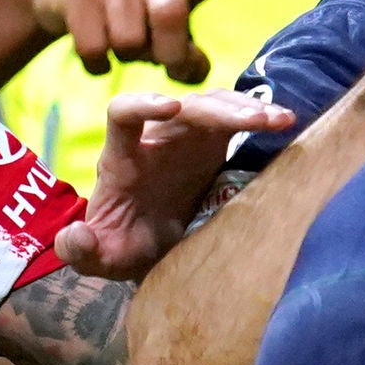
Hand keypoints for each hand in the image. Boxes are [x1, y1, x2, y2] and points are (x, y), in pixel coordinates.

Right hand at [19, 0, 290, 82]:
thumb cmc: (126, 16)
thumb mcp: (161, 31)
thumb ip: (185, 53)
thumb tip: (191, 69)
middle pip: (173, 17)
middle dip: (166, 53)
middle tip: (156, 61)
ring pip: (129, 39)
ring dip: (126, 58)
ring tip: (120, 47)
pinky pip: (94, 46)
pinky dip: (97, 65)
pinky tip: (95, 57)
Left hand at [60, 89, 292, 278]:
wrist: (151, 247)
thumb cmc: (124, 248)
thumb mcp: (100, 259)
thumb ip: (81, 251)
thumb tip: (77, 235)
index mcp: (123, 159)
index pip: (122, 115)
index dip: (144, 105)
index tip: (171, 108)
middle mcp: (154, 139)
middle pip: (184, 107)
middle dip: (217, 110)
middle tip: (255, 121)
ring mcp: (185, 137)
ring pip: (213, 105)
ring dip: (245, 108)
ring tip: (280, 121)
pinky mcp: (212, 143)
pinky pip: (235, 118)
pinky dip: (260, 116)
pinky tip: (286, 123)